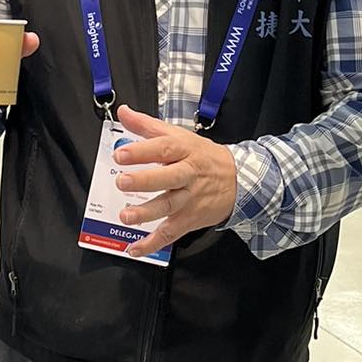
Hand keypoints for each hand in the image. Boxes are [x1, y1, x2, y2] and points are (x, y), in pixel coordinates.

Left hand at [112, 106, 238, 256]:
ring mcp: (190, 199)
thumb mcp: (179, 136)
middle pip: (168, 178)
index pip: (164, 148)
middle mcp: (188, 175)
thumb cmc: (203, 157)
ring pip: (169, 206)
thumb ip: (148, 126)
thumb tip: (123, 112)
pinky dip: (153, 243)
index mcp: (185, 151)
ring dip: (146, 213)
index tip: (121, 154)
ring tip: (126, 216)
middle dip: (145, 180)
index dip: (142, 151)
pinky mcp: (190, 219)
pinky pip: (171, 233)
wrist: (239, 180)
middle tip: (123, 182)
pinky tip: (135, 249)